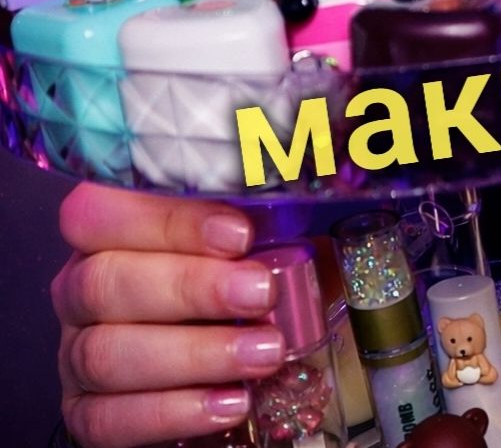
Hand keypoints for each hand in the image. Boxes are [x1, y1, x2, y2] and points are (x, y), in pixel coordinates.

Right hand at [52, 183, 284, 446]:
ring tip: (264, 354)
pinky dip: (173, 411)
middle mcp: (83, 290)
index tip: (240, 233)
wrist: (239, 368)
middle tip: (261, 294)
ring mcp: (77, 354)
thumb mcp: (268, 245)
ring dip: (194, 354)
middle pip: (103, 282)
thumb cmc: (251, 289)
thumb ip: (273, 216)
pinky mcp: (88, 413)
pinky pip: (109, 418)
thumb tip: (321, 184)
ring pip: (105, 353)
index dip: (166, 220)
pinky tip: (230, 403)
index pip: (101, 212)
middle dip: (190, 288)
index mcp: (112, 235)